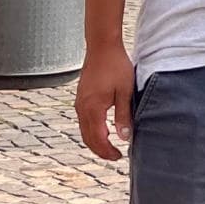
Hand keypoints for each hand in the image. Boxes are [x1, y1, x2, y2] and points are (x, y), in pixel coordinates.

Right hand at [75, 43, 133, 162]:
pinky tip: (103, 130)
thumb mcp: (125, 92)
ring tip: (110, 146)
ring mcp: (79, 102)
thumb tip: (124, 137)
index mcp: (93, 108)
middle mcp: (82, 108)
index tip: (119, 156)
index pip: (98, 139)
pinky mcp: (81, 97)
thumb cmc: (115, 66)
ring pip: (84, 130)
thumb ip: (123, 115)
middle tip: (115, 156)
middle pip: (88, 138)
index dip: (107, 151)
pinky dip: (92, 130)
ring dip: (95, 141)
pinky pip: (83, 120)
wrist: (102, 46)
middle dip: (100, 150)